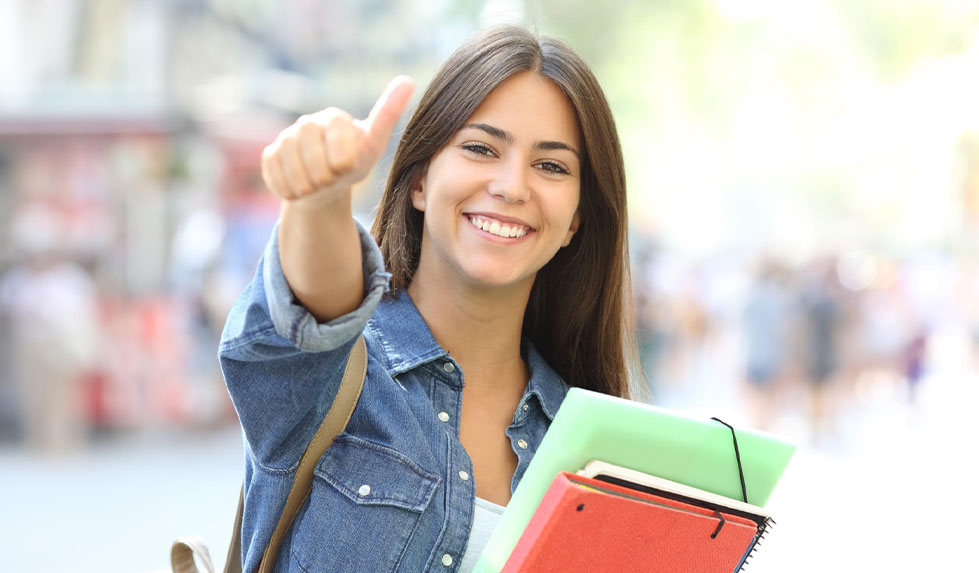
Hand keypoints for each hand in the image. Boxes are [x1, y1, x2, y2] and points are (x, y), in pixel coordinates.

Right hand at [261, 75, 414, 204]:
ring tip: (318, 183)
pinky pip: (277, 180)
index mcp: (334, 118)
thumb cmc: (354, 162)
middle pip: (314, 161)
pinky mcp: (270, 155)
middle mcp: (307, 123)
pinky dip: (291, 191)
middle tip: (333, 178)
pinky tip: (301, 186)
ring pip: (294, 173)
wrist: (326, 184)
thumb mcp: (374, 144)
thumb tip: (407, 80)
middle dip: (326, 178)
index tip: (348, 166)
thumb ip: (388, 114)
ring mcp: (285, 138)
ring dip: (309, 187)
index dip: (343, 164)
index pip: (338, 148)